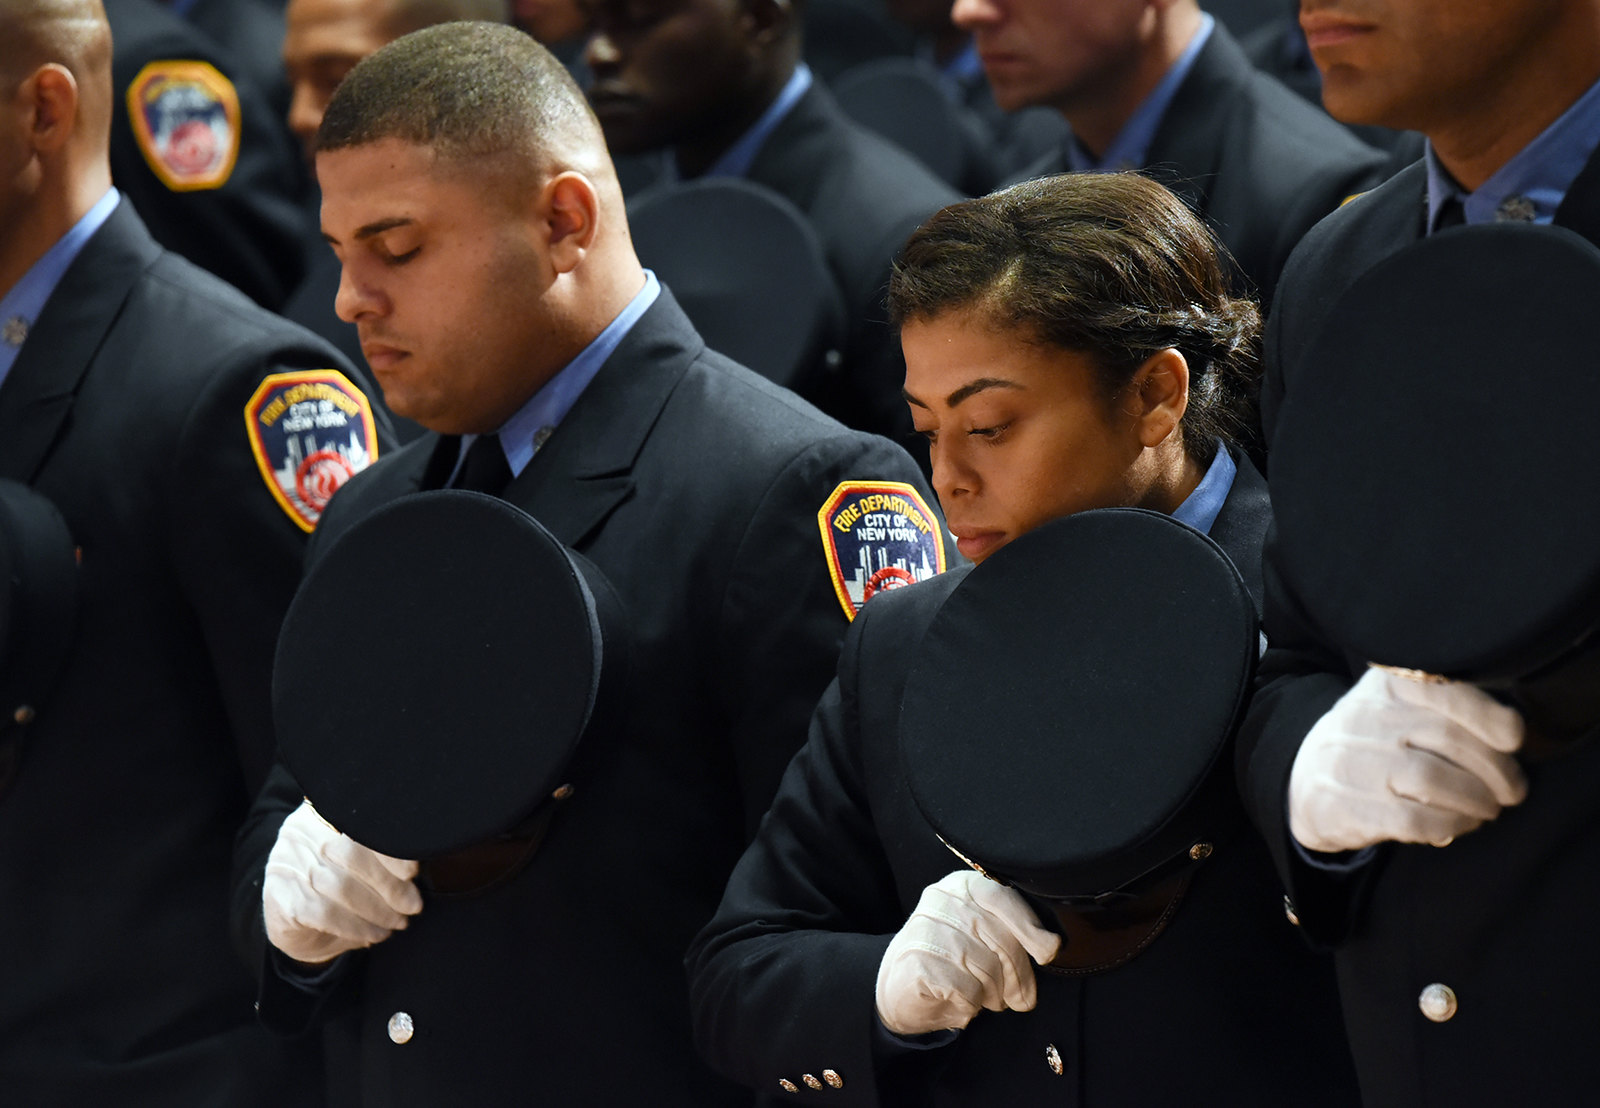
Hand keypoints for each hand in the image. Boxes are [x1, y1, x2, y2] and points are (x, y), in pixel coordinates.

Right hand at [263, 799, 422, 964]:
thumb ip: (383, 850)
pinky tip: (374, 934)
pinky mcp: (279, 897)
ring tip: (398, 922)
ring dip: (377, 910)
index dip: (391, 850)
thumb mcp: (361, 858)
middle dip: (390, 885)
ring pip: (340, 887)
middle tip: (413, 905)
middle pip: (352, 855)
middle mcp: (301, 830)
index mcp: (326, 811)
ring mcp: (286, 862)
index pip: (362, 825)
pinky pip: (323, 913)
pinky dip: (355, 926)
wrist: (296, 921)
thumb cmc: (340, 882)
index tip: (413, 872)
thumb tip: (418, 866)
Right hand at [875, 869, 1060, 1036]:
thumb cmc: (951, 958)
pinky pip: (966, 989)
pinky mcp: (918, 963)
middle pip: (1001, 939)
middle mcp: (941, 900)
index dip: (1030, 927)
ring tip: (988, 999)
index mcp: (961, 885)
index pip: (1003, 898)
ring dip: (995, 994)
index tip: (1048, 951)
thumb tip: (1050, 946)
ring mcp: (926, 930)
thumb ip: (1013, 930)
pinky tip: (963, 1002)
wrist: (901, 986)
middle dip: (1019, 975)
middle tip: (1021, 998)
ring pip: (987, 968)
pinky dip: (971, 1004)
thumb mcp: (982, 933)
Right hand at [1288, 666, 1526, 852]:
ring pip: (1433, 781)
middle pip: (1448, 739)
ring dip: (1477, 800)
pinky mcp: (1347, 806)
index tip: (1514, 739)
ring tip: (1489, 808)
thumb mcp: (1398, 704)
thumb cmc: (1374, 742)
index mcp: (1384, 685)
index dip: (1489, 716)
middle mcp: (1364, 718)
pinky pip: (1414, 819)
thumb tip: (1513, 732)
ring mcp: (1352, 763)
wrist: (1306, 778)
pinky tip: (1460, 823)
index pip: (1444, 690)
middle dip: (1496, 770)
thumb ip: (1447, 704)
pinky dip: (1450, 824)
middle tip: (1513, 789)